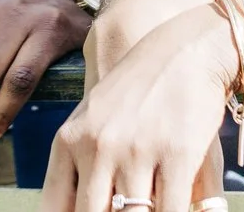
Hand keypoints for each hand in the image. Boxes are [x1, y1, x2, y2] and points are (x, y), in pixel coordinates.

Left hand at [43, 6, 235, 211]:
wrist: (187, 48)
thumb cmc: (138, 87)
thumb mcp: (93, 116)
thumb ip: (78, 163)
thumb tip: (72, 206)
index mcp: (71, 140)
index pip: (56, 206)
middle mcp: (99, 147)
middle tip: (120, 211)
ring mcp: (137, 152)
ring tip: (146, 208)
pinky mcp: (177, 154)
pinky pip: (170, 211)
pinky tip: (174, 211)